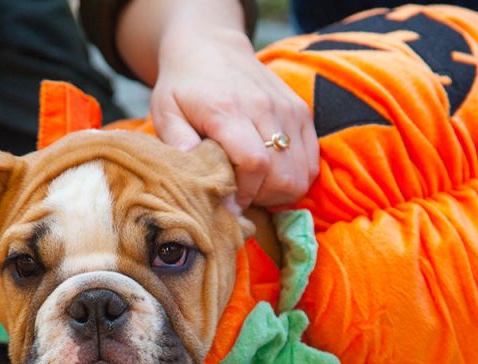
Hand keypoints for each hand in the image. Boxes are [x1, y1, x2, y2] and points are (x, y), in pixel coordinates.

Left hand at [151, 26, 318, 208]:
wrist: (210, 47)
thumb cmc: (183, 86)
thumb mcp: (166, 111)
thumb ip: (178, 143)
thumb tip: (195, 177)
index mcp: (228, 111)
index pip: (254, 164)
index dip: (245, 194)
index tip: (229, 204)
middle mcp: (264, 108)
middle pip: (283, 174)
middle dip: (263, 196)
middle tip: (242, 195)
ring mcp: (288, 109)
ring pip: (302, 171)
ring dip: (281, 188)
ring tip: (256, 185)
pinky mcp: (301, 111)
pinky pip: (311, 159)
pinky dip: (295, 175)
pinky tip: (272, 172)